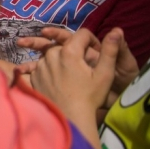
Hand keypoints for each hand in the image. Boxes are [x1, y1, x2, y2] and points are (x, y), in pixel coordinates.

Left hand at [19, 26, 138, 106]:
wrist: (70, 118)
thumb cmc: (90, 97)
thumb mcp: (105, 74)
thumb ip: (110, 50)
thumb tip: (116, 30)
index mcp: (69, 51)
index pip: (82, 34)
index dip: (91, 40)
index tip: (96, 51)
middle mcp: (51, 55)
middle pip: (65, 44)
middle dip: (75, 51)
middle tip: (83, 66)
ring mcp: (40, 66)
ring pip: (51, 55)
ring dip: (60, 60)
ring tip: (70, 74)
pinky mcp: (33, 77)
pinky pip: (40, 67)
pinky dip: (48, 70)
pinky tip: (56, 79)